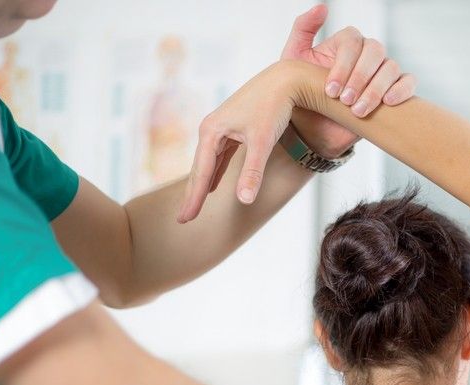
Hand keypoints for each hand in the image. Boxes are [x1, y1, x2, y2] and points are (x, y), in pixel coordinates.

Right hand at [176, 63, 296, 222]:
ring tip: (194, 205)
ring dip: (202, 185)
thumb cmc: (273, 107)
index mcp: (212, 131)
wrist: (285, 79)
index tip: (185, 219)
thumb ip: (252, 172)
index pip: (200, 173)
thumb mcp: (262, 142)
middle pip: (199, 168)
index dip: (193, 198)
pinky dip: (214, 172)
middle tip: (183, 220)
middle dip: (192, 195)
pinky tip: (212, 185)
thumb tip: (244, 200)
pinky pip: (218, 157)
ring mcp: (221, 128)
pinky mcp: (232, 128)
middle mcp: (211, 129)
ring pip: (208, 163)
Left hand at [281, 4, 416, 155]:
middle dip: (360, 77)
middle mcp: (366, 55)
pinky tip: (388, 103)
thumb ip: (303, 28)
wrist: (312, 129)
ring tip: (358, 111)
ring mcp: (381, 73)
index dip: (344, 65)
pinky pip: (408, 82)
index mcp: (345, 44)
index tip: (331, 90)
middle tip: (345, 100)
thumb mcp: (294, 59)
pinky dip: (402, 90)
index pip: (353, 41)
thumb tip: (323, 6)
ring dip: (376, 88)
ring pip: (391, 67)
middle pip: (375, 50)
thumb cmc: (302, 93)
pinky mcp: (392, 92)